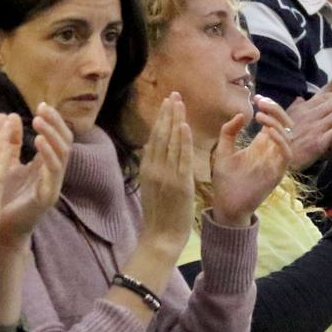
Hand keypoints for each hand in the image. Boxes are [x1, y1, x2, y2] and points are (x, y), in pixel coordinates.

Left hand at [0, 103, 71, 243]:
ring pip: (63, 154)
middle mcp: (53, 173)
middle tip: (43, 109)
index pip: (57, 137)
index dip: (52, 121)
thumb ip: (9, 142)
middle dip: (56, 123)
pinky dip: (48, 154)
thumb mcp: (4, 164)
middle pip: (65, 141)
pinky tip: (38, 141)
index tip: (40, 105)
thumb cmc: (1, 199)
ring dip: (52, 135)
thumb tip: (11, 116)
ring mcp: (53, 185)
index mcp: (44, 165)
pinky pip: (54, 172)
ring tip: (39, 121)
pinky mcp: (48, 196)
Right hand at [134, 92, 196, 252]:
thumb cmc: (158, 215)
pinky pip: (182, 157)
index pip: (154, 138)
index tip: (166, 104)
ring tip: (179, 103)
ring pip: (171, 142)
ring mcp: (167, 175)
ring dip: (175, 120)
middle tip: (173, 95)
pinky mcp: (180, 183)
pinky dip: (183, 140)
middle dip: (167, 113)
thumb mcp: (149, 188)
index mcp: (147, 169)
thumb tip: (151, 149)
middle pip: (161, 135)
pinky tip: (184, 126)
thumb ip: (151, 168)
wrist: (161, 236)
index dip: (160, 119)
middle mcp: (155, 169)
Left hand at [207, 97, 293, 225]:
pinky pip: (286, 153)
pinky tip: (267, 131)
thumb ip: (229, 132)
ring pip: (289, 136)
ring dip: (277, 123)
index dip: (269, 107)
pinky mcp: (277, 173)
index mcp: (261, 144)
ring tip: (261, 116)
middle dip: (276, 110)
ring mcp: (276, 162)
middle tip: (262, 102)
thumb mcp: (222, 151)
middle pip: (285, 124)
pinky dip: (280, 140)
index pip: (274, 120)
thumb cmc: (225, 180)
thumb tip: (241, 115)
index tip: (256, 97)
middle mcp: (272, 151)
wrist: (226, 205)